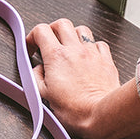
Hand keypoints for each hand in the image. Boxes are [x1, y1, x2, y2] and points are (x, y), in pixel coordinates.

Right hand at [25, 19, 139, 138]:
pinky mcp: (106, 60)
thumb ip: (36, 77)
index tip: (33, 47)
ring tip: (69, 48)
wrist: (102, 114)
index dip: (33, 36)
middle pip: (62, 24)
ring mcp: (92, 53)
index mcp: (56, 57)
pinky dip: (92, 47)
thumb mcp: (44, 95)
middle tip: (50, 43)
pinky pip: (99, 44)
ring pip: (82, 29)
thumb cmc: (75, 109)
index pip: (41, 30)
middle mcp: (74, 50)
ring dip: (73, 35)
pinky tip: (88, 57)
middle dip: (52, 30)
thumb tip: (36, 70)